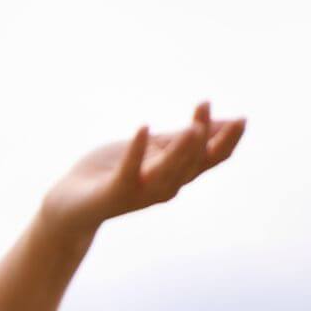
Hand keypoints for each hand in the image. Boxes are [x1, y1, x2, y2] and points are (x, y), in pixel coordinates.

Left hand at [40, 101, 246, 236]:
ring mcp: (140, 192)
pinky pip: (128, 171)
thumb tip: (211, 122)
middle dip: (205, 135)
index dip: (226, 141)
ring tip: (192, 125)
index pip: (209, 160)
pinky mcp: (114, 192)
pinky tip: (143, 127)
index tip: (241, 118)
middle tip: (207, 106)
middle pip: (192, 163)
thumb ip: (176, 139)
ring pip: (167, 171)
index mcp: (175, 175)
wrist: (69, 205)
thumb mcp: (149, 150)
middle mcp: (163, 187)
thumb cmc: (110, 173)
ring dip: (180, 148)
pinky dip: (136, 150)